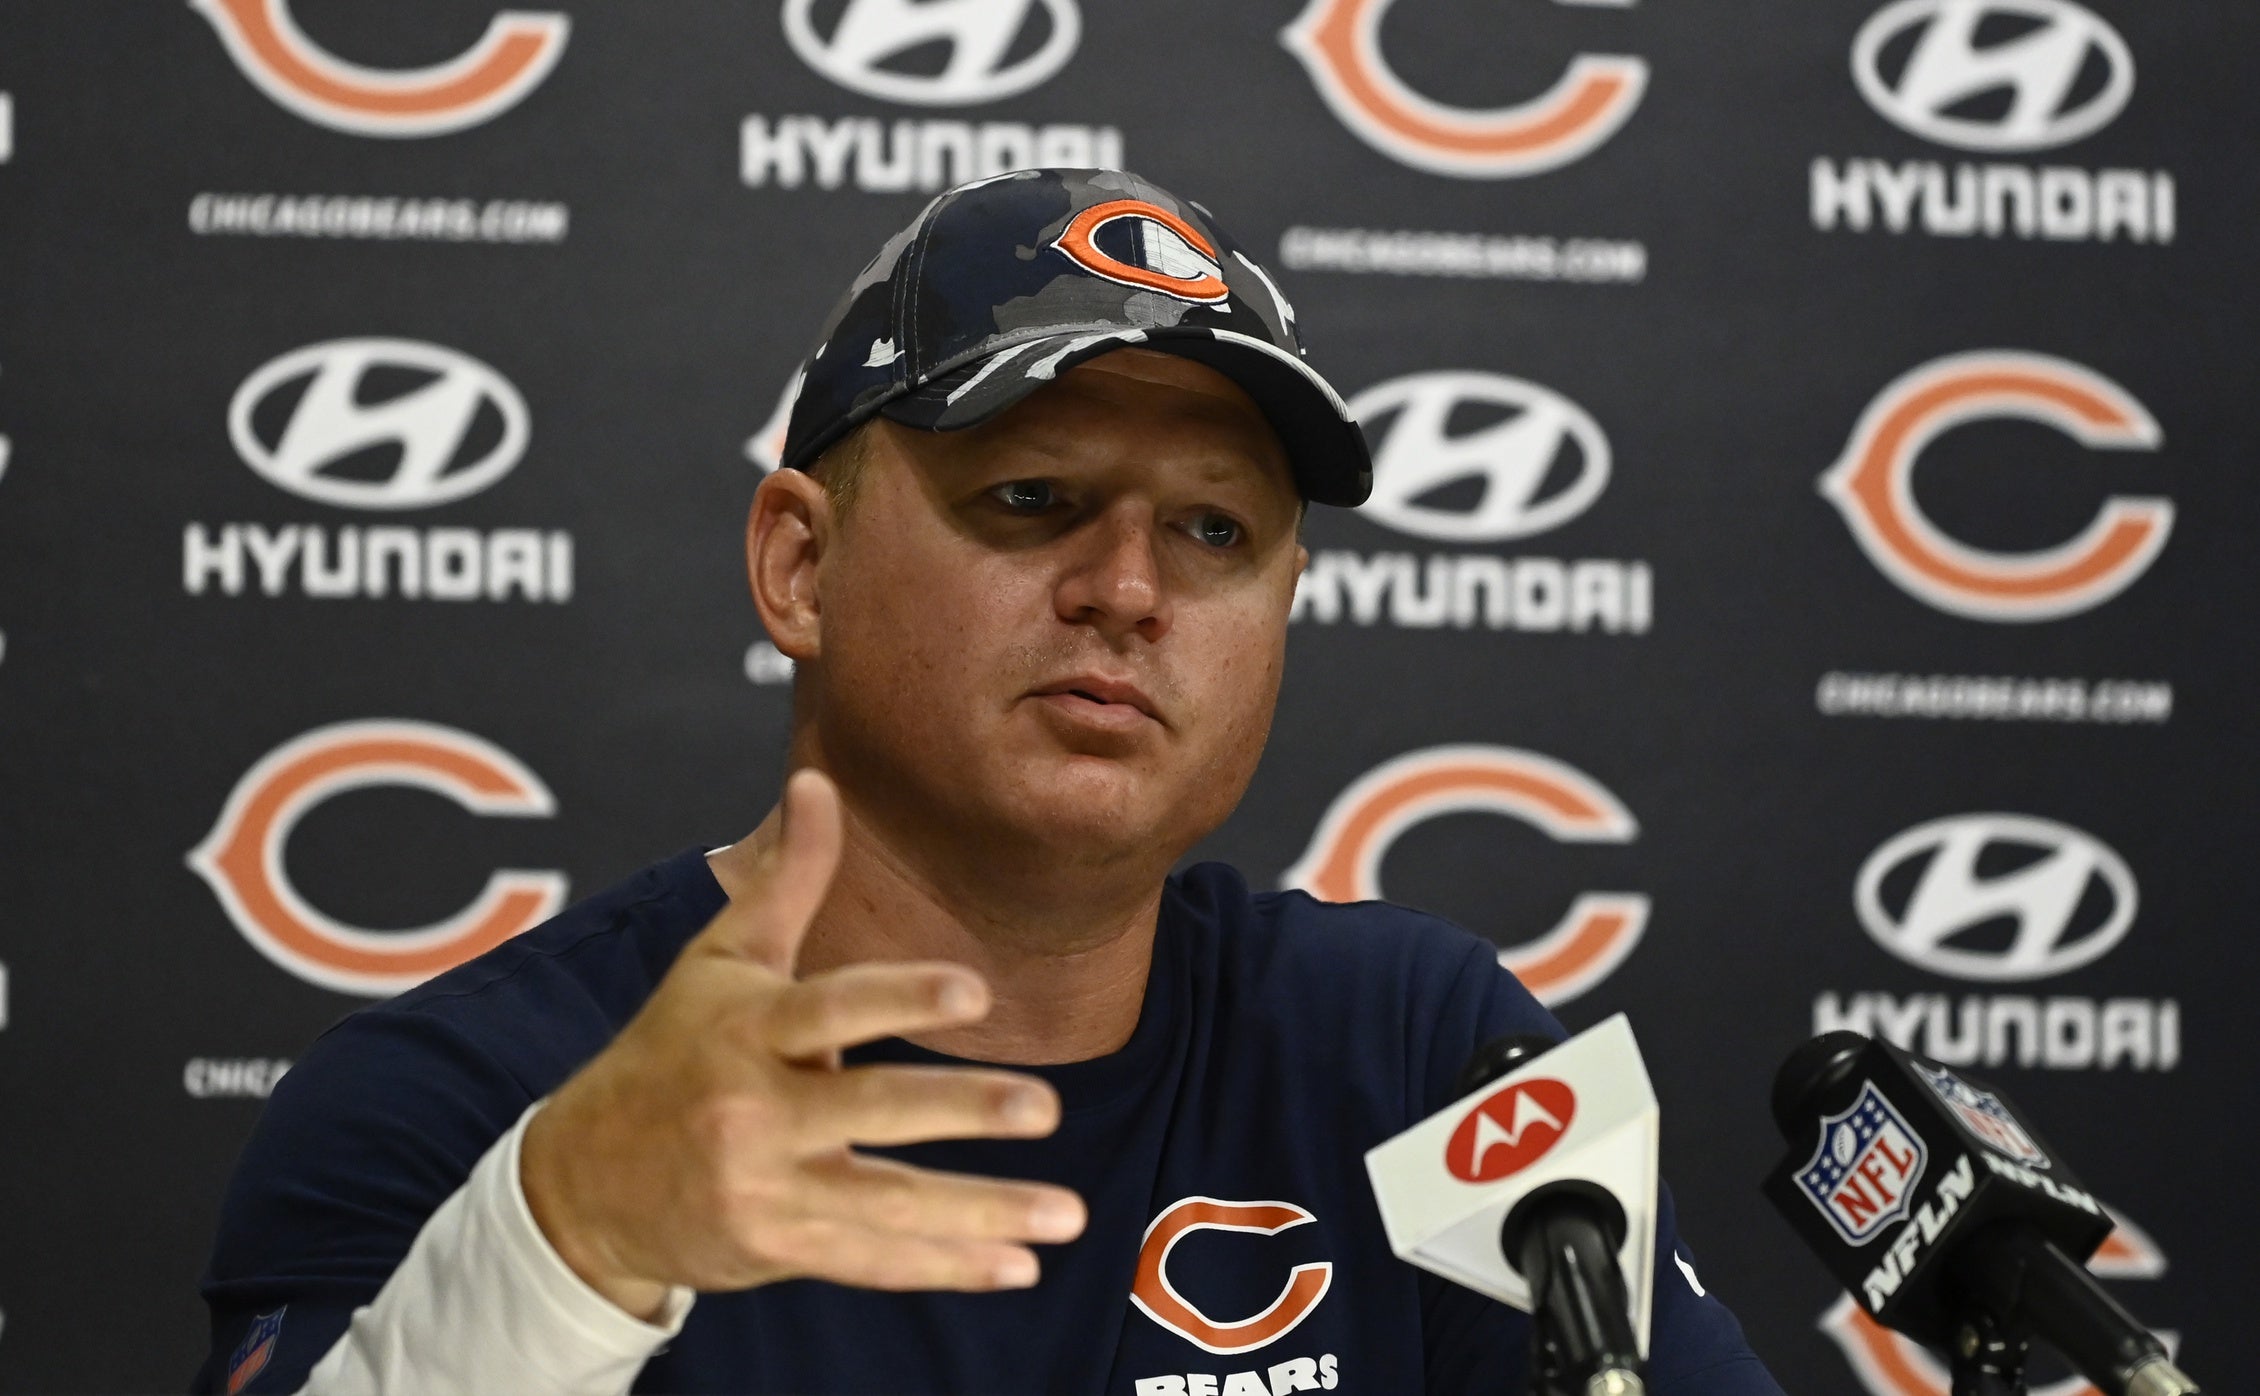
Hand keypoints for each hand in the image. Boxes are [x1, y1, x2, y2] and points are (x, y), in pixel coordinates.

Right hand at [520, 769, 1085, 1319]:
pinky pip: (873, 1259)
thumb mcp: (718, 961)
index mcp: (746, 1029)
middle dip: (959, 1109)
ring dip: (981, 1213)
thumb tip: (819, 782)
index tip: (976, 991)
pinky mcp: (778, 1248)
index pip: (831, 1008)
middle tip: (1045, 1106)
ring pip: (886, 1202)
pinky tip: (1017, 1265)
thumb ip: (785, 879)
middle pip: (868, 1110)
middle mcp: (752, 1110)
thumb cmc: (669, 1051)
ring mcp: (765, 1187)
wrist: (581, 1183)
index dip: (900, 999)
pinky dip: (946, 1267)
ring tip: (1067, 1216)